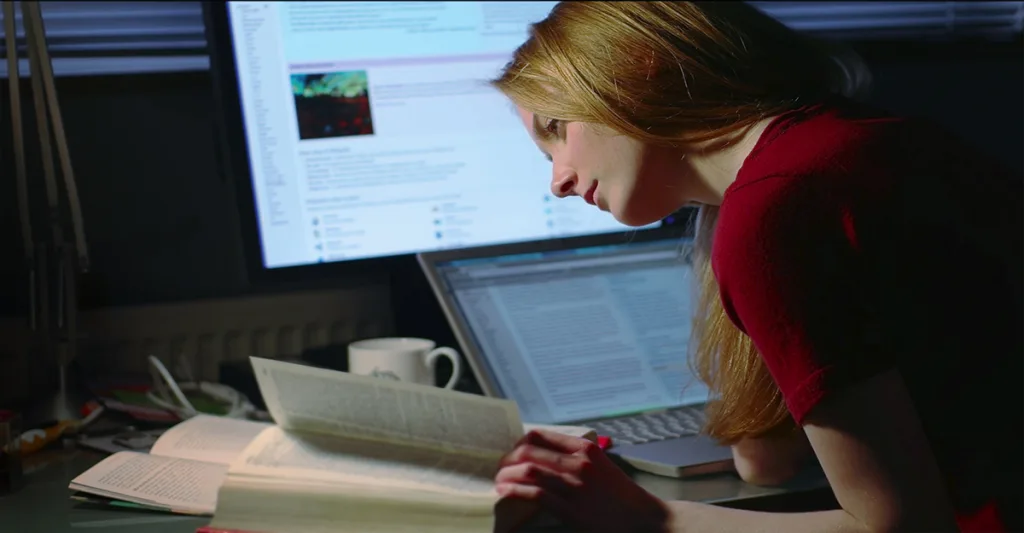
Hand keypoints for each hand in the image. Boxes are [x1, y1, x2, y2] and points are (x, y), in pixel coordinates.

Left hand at [495, 429, 668, 531]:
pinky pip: (535, 494)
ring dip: (506, 474)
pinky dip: (515, 490)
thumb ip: (575, 459)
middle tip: (500, 469)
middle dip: (508, 459)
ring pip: (528, 470)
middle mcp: (578, 462)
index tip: (512, 453)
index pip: (540, 436)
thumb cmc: (622, 496)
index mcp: (585, 448)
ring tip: (498, 481)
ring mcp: (575, 485)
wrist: (645, 520)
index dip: (518, 443)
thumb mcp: (601, 466)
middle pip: (528, 451)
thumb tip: (545, 458)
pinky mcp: (572, 509)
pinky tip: (505, 492)